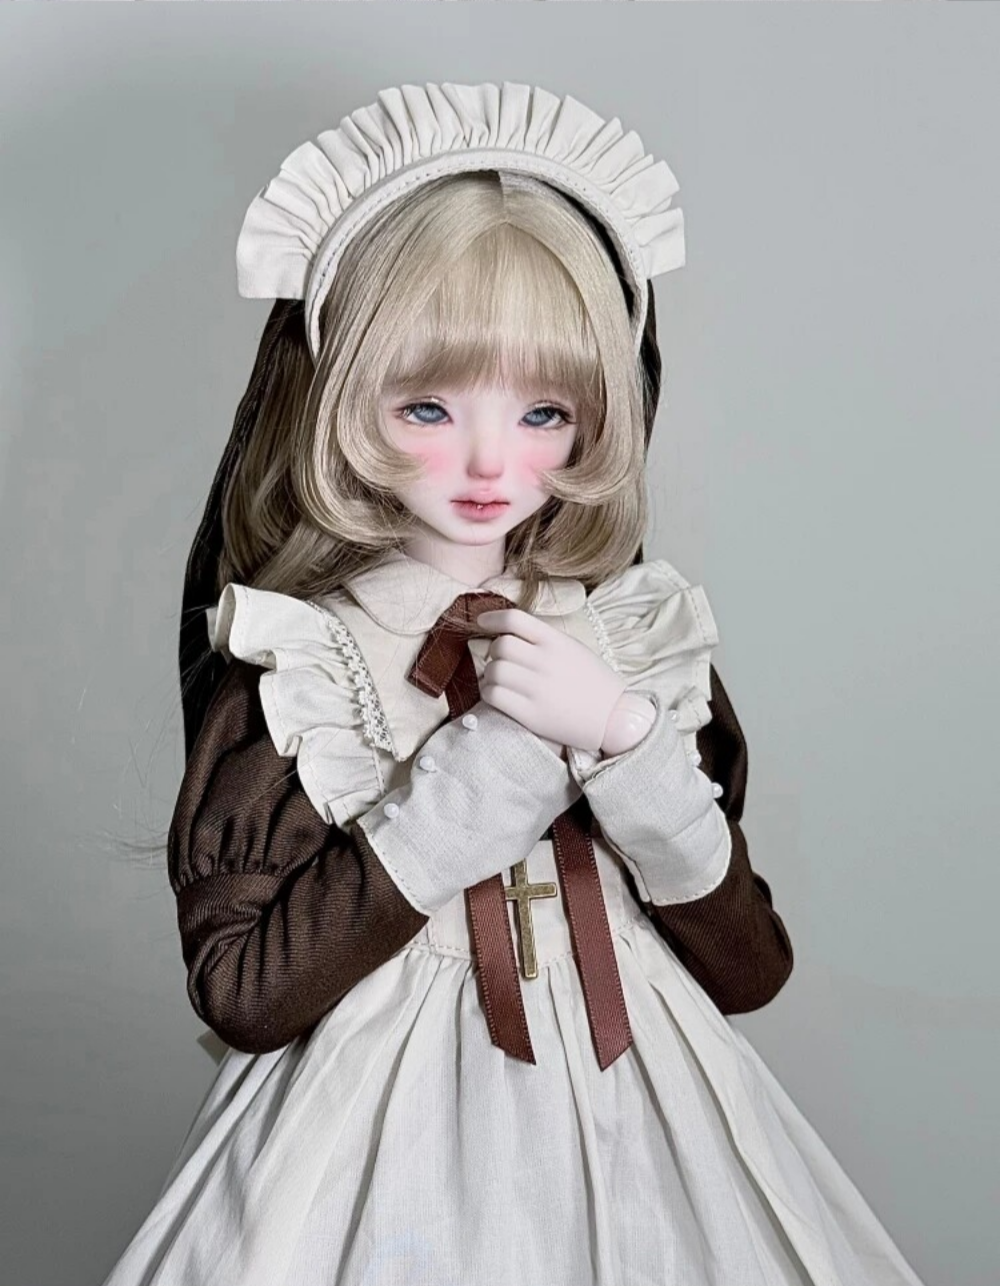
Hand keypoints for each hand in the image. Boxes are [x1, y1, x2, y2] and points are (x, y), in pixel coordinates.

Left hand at [475, 608, 627, 753]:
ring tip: (499, 679)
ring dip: (490, 674)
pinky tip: (497, 694)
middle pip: (500, 645)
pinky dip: (488, 692)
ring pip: (493, 670)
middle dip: (494, 651)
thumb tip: (509, 634)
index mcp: (557, 641)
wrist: (614, 719)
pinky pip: (493, 695)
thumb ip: (544, 639)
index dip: (492, 618)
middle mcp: (545, 661)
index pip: (514, 619)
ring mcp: (537, 688)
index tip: (482, 622)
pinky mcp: (530, 714)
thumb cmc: (594, 683)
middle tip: (501, 660)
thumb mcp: (574, 649)